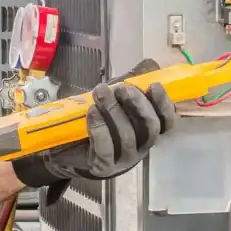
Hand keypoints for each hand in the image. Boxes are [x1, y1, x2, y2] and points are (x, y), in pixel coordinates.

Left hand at [11, 59, 176, 193]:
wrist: (64, 147)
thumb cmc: (96, 121)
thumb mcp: (115, 98)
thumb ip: (133, 82)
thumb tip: (150, 65)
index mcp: (147, 131)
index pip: (166, 122)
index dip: (164, 104)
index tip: (154, 85)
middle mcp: (140, 147)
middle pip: (150, 128)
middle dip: (138, 105)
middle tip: (122, 88)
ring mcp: (123, 159)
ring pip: (127, 136)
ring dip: (114, 111)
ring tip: (101, 93)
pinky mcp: (103, 166)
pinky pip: (105, 148)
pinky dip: (99, 128)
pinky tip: (92, 111)